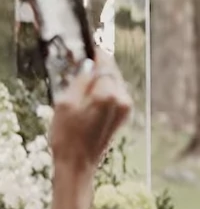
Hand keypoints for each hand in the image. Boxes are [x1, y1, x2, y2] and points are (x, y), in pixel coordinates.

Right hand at [48, 55, 131, 176]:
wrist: (78, 163)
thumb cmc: (67, 136)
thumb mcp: (65, 103)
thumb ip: (80, 80)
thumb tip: (89, 64)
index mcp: (107, 95)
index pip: (105, 65)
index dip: (99, 54)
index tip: (93, 46)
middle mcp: (122, 99)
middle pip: (113, 72)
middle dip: (101, 65)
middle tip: (87, 58)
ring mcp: (126, 108)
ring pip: (116, 82)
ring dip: (104, 76)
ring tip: (88, 74)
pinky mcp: (125, 115)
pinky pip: (117, 93)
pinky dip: (107, 88)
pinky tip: (93, 90)